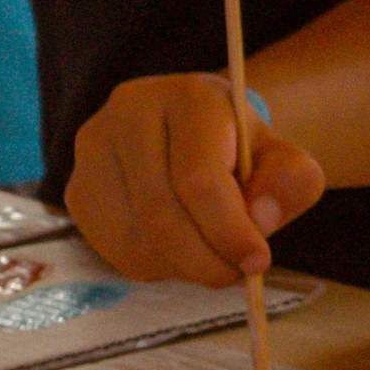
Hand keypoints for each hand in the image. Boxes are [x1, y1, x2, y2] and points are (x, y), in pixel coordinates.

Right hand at [65, 72, 324, 284]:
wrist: (192, 134)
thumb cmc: (238, 149)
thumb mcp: (280, 157)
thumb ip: (291, 182)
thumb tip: (261, 219)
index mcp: (187, 95)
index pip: (199, 179)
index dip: (230, 231)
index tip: (257, 261)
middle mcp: (129, 112)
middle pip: (162, 214)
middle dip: (207, 260)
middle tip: (236, 274)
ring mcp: (94, 151)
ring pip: (136, 241)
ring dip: (182, 267)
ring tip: (211, 255)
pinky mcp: (78, 189)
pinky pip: (116, 251)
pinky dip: (156, 267)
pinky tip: (178, 248)